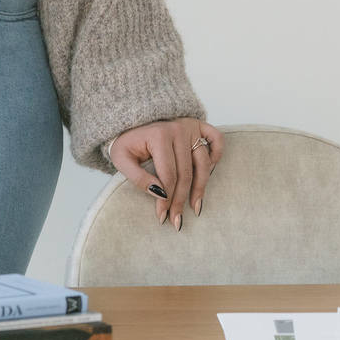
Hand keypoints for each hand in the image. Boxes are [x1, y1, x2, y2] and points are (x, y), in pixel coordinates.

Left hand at [108, 119, 222, 230]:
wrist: (132, 119)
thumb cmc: (128, 141)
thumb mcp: (121, 159)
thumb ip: (137, 177)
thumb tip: (159, 194)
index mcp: (159, 136)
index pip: (168, 175)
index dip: (167, 199)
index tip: (162, 216)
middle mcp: (178, 129)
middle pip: (186, 173)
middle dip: (181, 200)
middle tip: (177, 220)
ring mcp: (191, 126)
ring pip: (204, 162)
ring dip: (201, 187)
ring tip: (195, 206)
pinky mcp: (199, 125)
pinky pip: (217, 139)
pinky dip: (218, 154)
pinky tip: (210, 172)